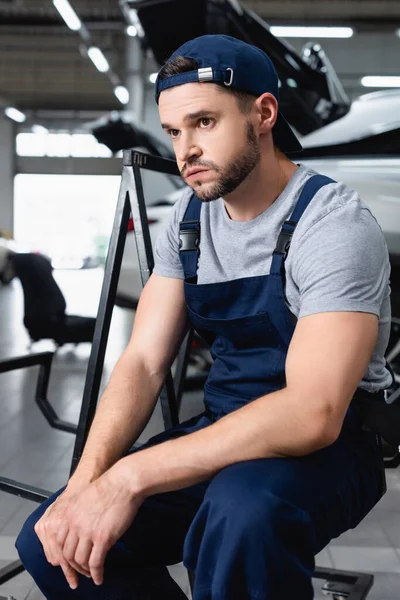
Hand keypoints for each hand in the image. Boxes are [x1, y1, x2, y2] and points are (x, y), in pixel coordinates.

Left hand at [55, 463, 143, 586]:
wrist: (124, 481)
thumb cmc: (110, 485)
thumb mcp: (86, 497)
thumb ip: (80, 513)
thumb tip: (83, 526)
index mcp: (69, 513)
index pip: (60, 542)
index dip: (66, 553)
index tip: (73, 558)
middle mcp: (74, 524)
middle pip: (67, 554)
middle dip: (74, 566)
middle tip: (83, 570)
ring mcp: (87, 532)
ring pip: (80, 561)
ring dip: (85, 571)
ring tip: (92, 574)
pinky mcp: (102, 538)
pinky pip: (95, 563)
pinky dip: (96, 574)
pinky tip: (99, 578)